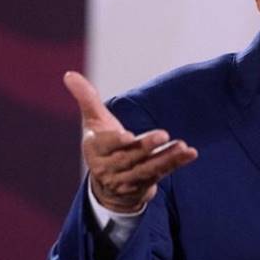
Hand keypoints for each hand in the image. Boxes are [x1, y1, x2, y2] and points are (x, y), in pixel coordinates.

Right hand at [63, 71, 197, 212]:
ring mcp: (127, 179)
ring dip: (166, 159)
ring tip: (183, 147)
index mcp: (95, 149)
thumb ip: (87, 98)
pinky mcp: (144, 185)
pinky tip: (190, 154)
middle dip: (146, 147)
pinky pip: (161, 174)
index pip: (104, 145)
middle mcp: (109, 167)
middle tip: (164, 134)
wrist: (108, 186)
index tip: (128, 136)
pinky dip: (176, 164)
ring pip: (147, 169)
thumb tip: (69, 74)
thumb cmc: (103, 145)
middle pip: (129, 157)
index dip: (116, 141)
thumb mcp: (94, 121)